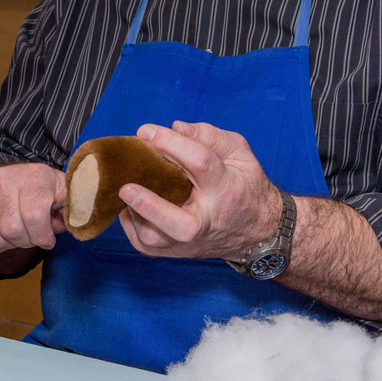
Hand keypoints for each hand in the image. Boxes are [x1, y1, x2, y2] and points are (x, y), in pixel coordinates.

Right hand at [0, 162, 65, 252]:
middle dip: (28, 242)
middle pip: (13, 230)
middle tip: (34, 237)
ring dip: (11, 244)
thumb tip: (69, 225)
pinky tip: (5, 234)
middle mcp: (4, 181)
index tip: (48, 239)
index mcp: (32, 177)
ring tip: (20, 235)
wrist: (4, 170)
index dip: (43, 236)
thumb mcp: (59, 188)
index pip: (34, 216)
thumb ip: (69, 207)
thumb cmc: (38, 185)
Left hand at [117, 121, 279, 260]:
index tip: (145, 131)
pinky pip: (145, 245)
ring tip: (127, 190)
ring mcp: (189, 241)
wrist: (255, 230)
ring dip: (135, 215)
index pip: (199, 163)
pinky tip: (131, 207)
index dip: (171, 143)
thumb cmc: (243, 186)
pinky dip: (131, 225)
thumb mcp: (239, 154)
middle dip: (150, 206)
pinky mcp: (175, 252)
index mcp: (225, 189)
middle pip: (178, 223)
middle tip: (126, 187)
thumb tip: (176, 127)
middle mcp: (206, 220)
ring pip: (155, 239)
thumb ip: (210, 136)